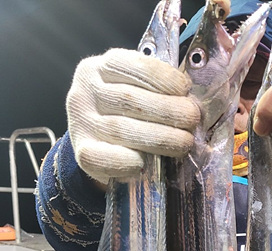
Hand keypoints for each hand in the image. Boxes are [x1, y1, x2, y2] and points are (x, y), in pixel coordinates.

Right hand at [66, 48, 199, 183]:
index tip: (184, 89)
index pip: (128, 66)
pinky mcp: (82, 154)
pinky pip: (101, 158)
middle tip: (192, 119)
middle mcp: (82, 94)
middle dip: (167, 110)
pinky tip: (143, 164)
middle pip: (128, 99)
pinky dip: (124, 161)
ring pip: (120, 129)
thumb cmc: (127, 116)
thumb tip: (191, 100)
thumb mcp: (136, 92)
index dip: (160, 76)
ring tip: (184, 142)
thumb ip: (155, 90)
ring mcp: (80, 125)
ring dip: (158, 137)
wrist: (102, 151)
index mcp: (95, 70)